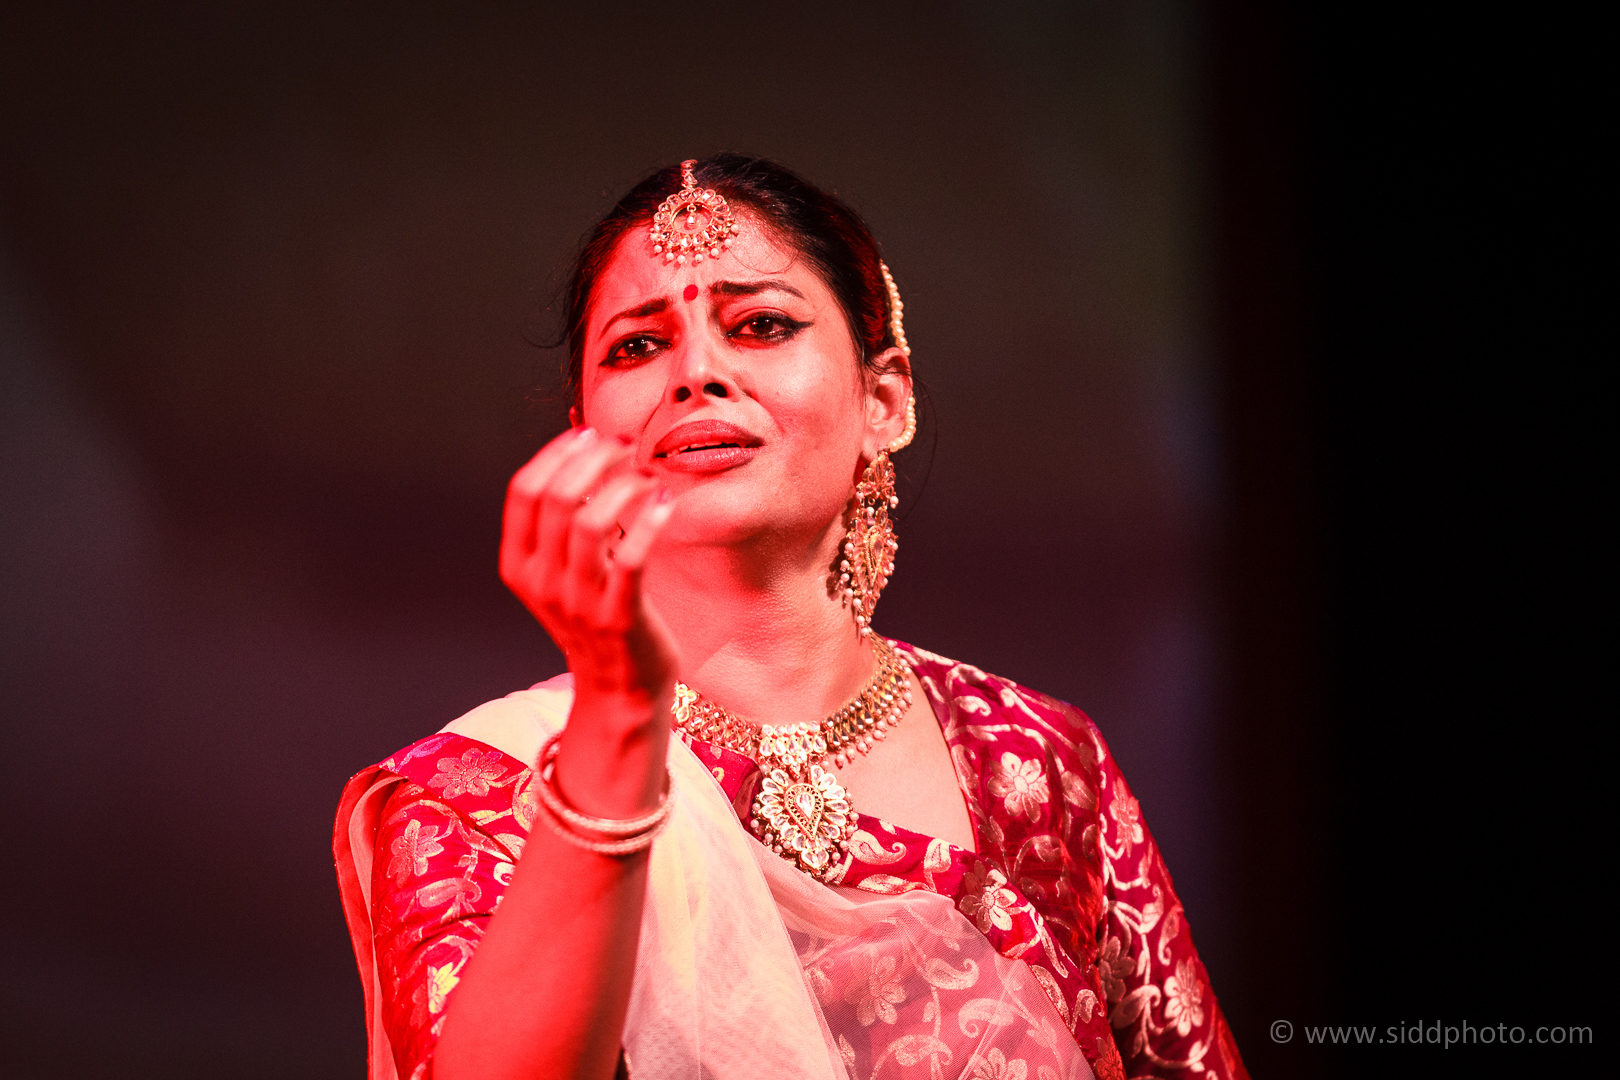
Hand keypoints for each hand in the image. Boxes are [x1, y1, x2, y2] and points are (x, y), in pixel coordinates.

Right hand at [499, 427, 680, 803]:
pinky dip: (649, 520)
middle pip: (555, 498)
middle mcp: (541, 583)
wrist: (618, 689)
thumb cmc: (596, 616)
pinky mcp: (618, 617)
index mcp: (519, 565)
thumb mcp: (563, 570)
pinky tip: (666, 500)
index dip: (555, 454)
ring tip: (648, 475)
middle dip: (592, 459)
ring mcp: (577, 602)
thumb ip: (566, 520)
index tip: (589, 434)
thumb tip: (585, 448)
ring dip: (622, 486)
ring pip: (588, 522)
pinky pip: (630, 557)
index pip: (523, 491)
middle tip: (625, 444)